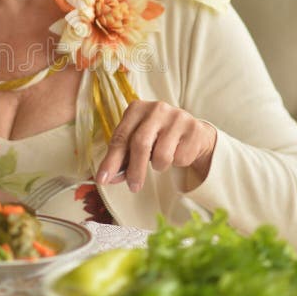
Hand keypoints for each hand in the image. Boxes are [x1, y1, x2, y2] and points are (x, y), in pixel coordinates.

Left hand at [95, 100, 216, 191]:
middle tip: (133, 187)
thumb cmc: (157, 137)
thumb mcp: (137, 141)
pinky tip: (178, 152)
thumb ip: (123, 158)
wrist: (191, 132)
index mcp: (136, 109)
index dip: (110, 161)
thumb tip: (109, 178)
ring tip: (161, 158)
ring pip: (162, 155)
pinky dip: (177, 163)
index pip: (120, 137)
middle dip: (135, 170)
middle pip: (141, 144)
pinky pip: (180, 158)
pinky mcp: (194, 129)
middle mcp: (156, 108)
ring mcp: (177, 117)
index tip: (102, 180)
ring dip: (159, 166)